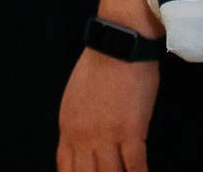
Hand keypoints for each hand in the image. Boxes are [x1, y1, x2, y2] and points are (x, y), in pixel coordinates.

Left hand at [57, 47, 158, 171]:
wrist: (118, 43)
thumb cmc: (99, 66)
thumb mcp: (75, 98)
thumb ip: (77, 125)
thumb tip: (82, 145)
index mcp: (69, 127)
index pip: (66, 168)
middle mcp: (84, 136)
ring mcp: (107, 135)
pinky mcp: (132, 131)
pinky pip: (136, 166)